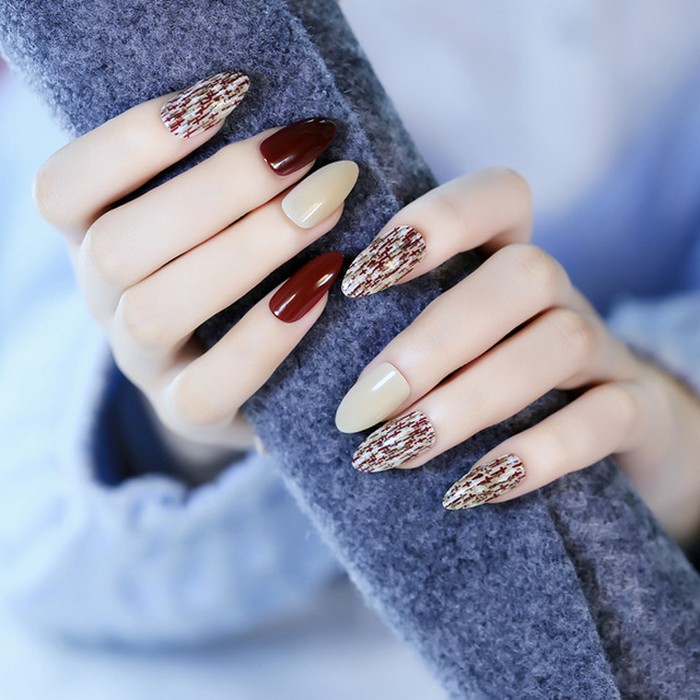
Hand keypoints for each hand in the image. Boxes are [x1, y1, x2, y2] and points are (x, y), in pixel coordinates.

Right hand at [34, 71, 357, 457]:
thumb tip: (289, 125)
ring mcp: (141, 364)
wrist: (246, 372)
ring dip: (246, 250)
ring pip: (155, 310)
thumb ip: (224, 181)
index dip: (134, 138)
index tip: (229, 92)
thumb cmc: (236, 272)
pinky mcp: (188, 412)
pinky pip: (213, 383)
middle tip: (305, 153)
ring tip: (325, 208)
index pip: (63, 189)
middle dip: (219, 190)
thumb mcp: (214, 218)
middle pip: (116, 246)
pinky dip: (270, 333)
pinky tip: (324, 285)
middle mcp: (103, 302)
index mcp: (92, 239)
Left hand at [335, 168, 699, 544]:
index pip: (496, 197)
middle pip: (523, 271)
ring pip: (559, 339)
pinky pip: (605, 417)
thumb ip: (375, 360)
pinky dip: (537, 454)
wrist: (601, 437)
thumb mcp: (434, 359)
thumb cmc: (483, 390)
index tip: (357, 279)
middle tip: (361, 406)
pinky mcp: (635, 410)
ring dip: (468, 400)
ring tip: (396, 453)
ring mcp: (602, 347)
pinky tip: (469, 490)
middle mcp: (558, 292)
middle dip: (432, 340)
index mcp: (503, 259)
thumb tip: (280, 408)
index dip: (434, 221)